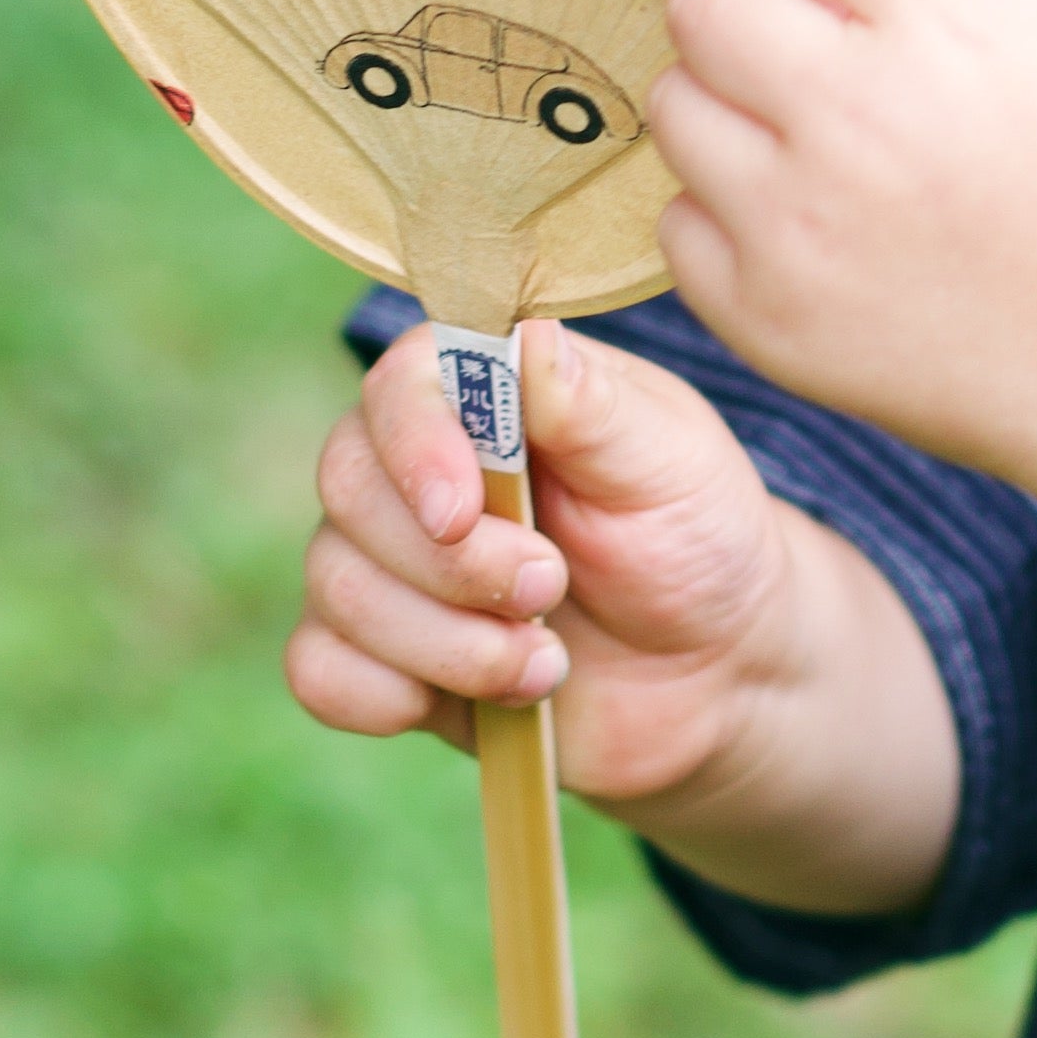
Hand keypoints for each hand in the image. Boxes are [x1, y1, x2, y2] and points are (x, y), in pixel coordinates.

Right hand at [282, 316, 968, 914]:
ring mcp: (391, 562)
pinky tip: (480, 700)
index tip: (462, 512)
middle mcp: (418, 466)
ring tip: (547, 661)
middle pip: (348, 487)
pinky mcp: (383, 655)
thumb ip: (591, 404)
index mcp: (487, 391)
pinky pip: (319, 671)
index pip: (399, 383)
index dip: (414, 447)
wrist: (716, 675)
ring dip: (447, 642)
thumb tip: (525, 337)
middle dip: (451, 563)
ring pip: (335, 586)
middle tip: (551, 586)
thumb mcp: (670, 461)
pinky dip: (385, 695)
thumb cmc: (698, 538)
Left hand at [624, 0, 1036, 511]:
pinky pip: (677, 222)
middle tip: (838, 28)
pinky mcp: (769, 325)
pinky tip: (827, 220)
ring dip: (735, 93)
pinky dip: (729, 204)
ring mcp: (799, 233)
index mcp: (954, 26)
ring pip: (676, 104)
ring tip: (840, 131)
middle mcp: (855, 122)